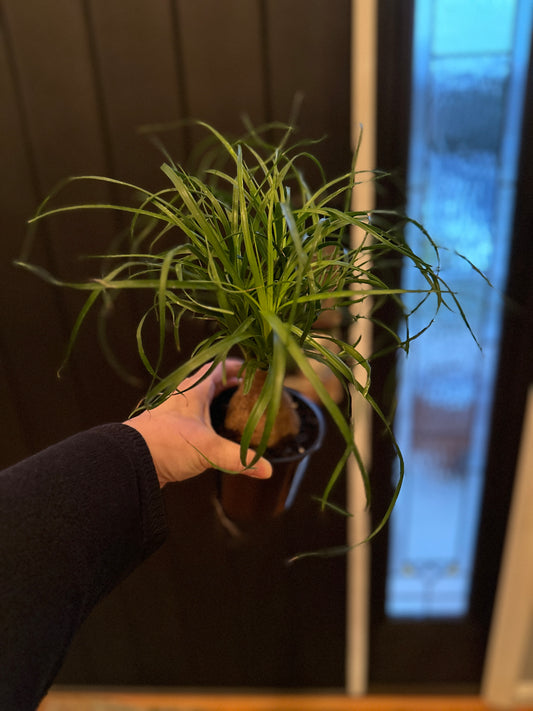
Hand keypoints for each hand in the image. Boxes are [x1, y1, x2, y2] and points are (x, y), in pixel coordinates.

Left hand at [124, 360, 272, 486]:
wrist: (128, 461)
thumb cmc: (165, 445)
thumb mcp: (208, 450)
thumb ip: (239, 459)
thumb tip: (266, 470)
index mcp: (193, 391)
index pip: (218, 368)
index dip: (236, 366)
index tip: (254, 369)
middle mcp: (181, 397)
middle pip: (209, 383)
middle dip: (229, 385)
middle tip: (249, 390)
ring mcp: (171, 413)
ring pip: (198, 400)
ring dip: (215, 401)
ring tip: (233, 410)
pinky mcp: (165, 430)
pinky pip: (191, 418)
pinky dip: (205, 419)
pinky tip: (211, 432)